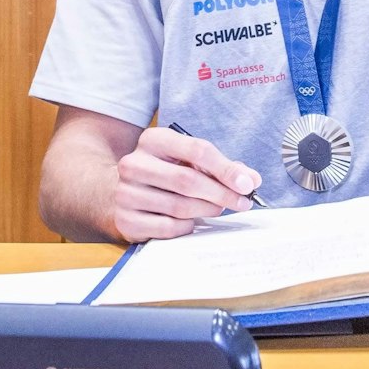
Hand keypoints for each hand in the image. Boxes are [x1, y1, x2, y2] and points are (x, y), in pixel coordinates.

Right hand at [111, 126, 262, 241]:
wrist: (118, 192)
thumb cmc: (164, 173)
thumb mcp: (188, 160)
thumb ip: (221, 167)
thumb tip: (250, 180)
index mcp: (153, 140)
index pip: (196, 150)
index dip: (226, 169)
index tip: (247, 184)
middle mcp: (134, 164)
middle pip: (188, 180)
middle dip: (221, 194)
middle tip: (241, 202)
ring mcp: (126, 193)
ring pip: (180, 206)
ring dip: (207, 210)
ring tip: (217, 208)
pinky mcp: (126, 220)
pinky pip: (168, 228)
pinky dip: (188, 226)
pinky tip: (192, 220)